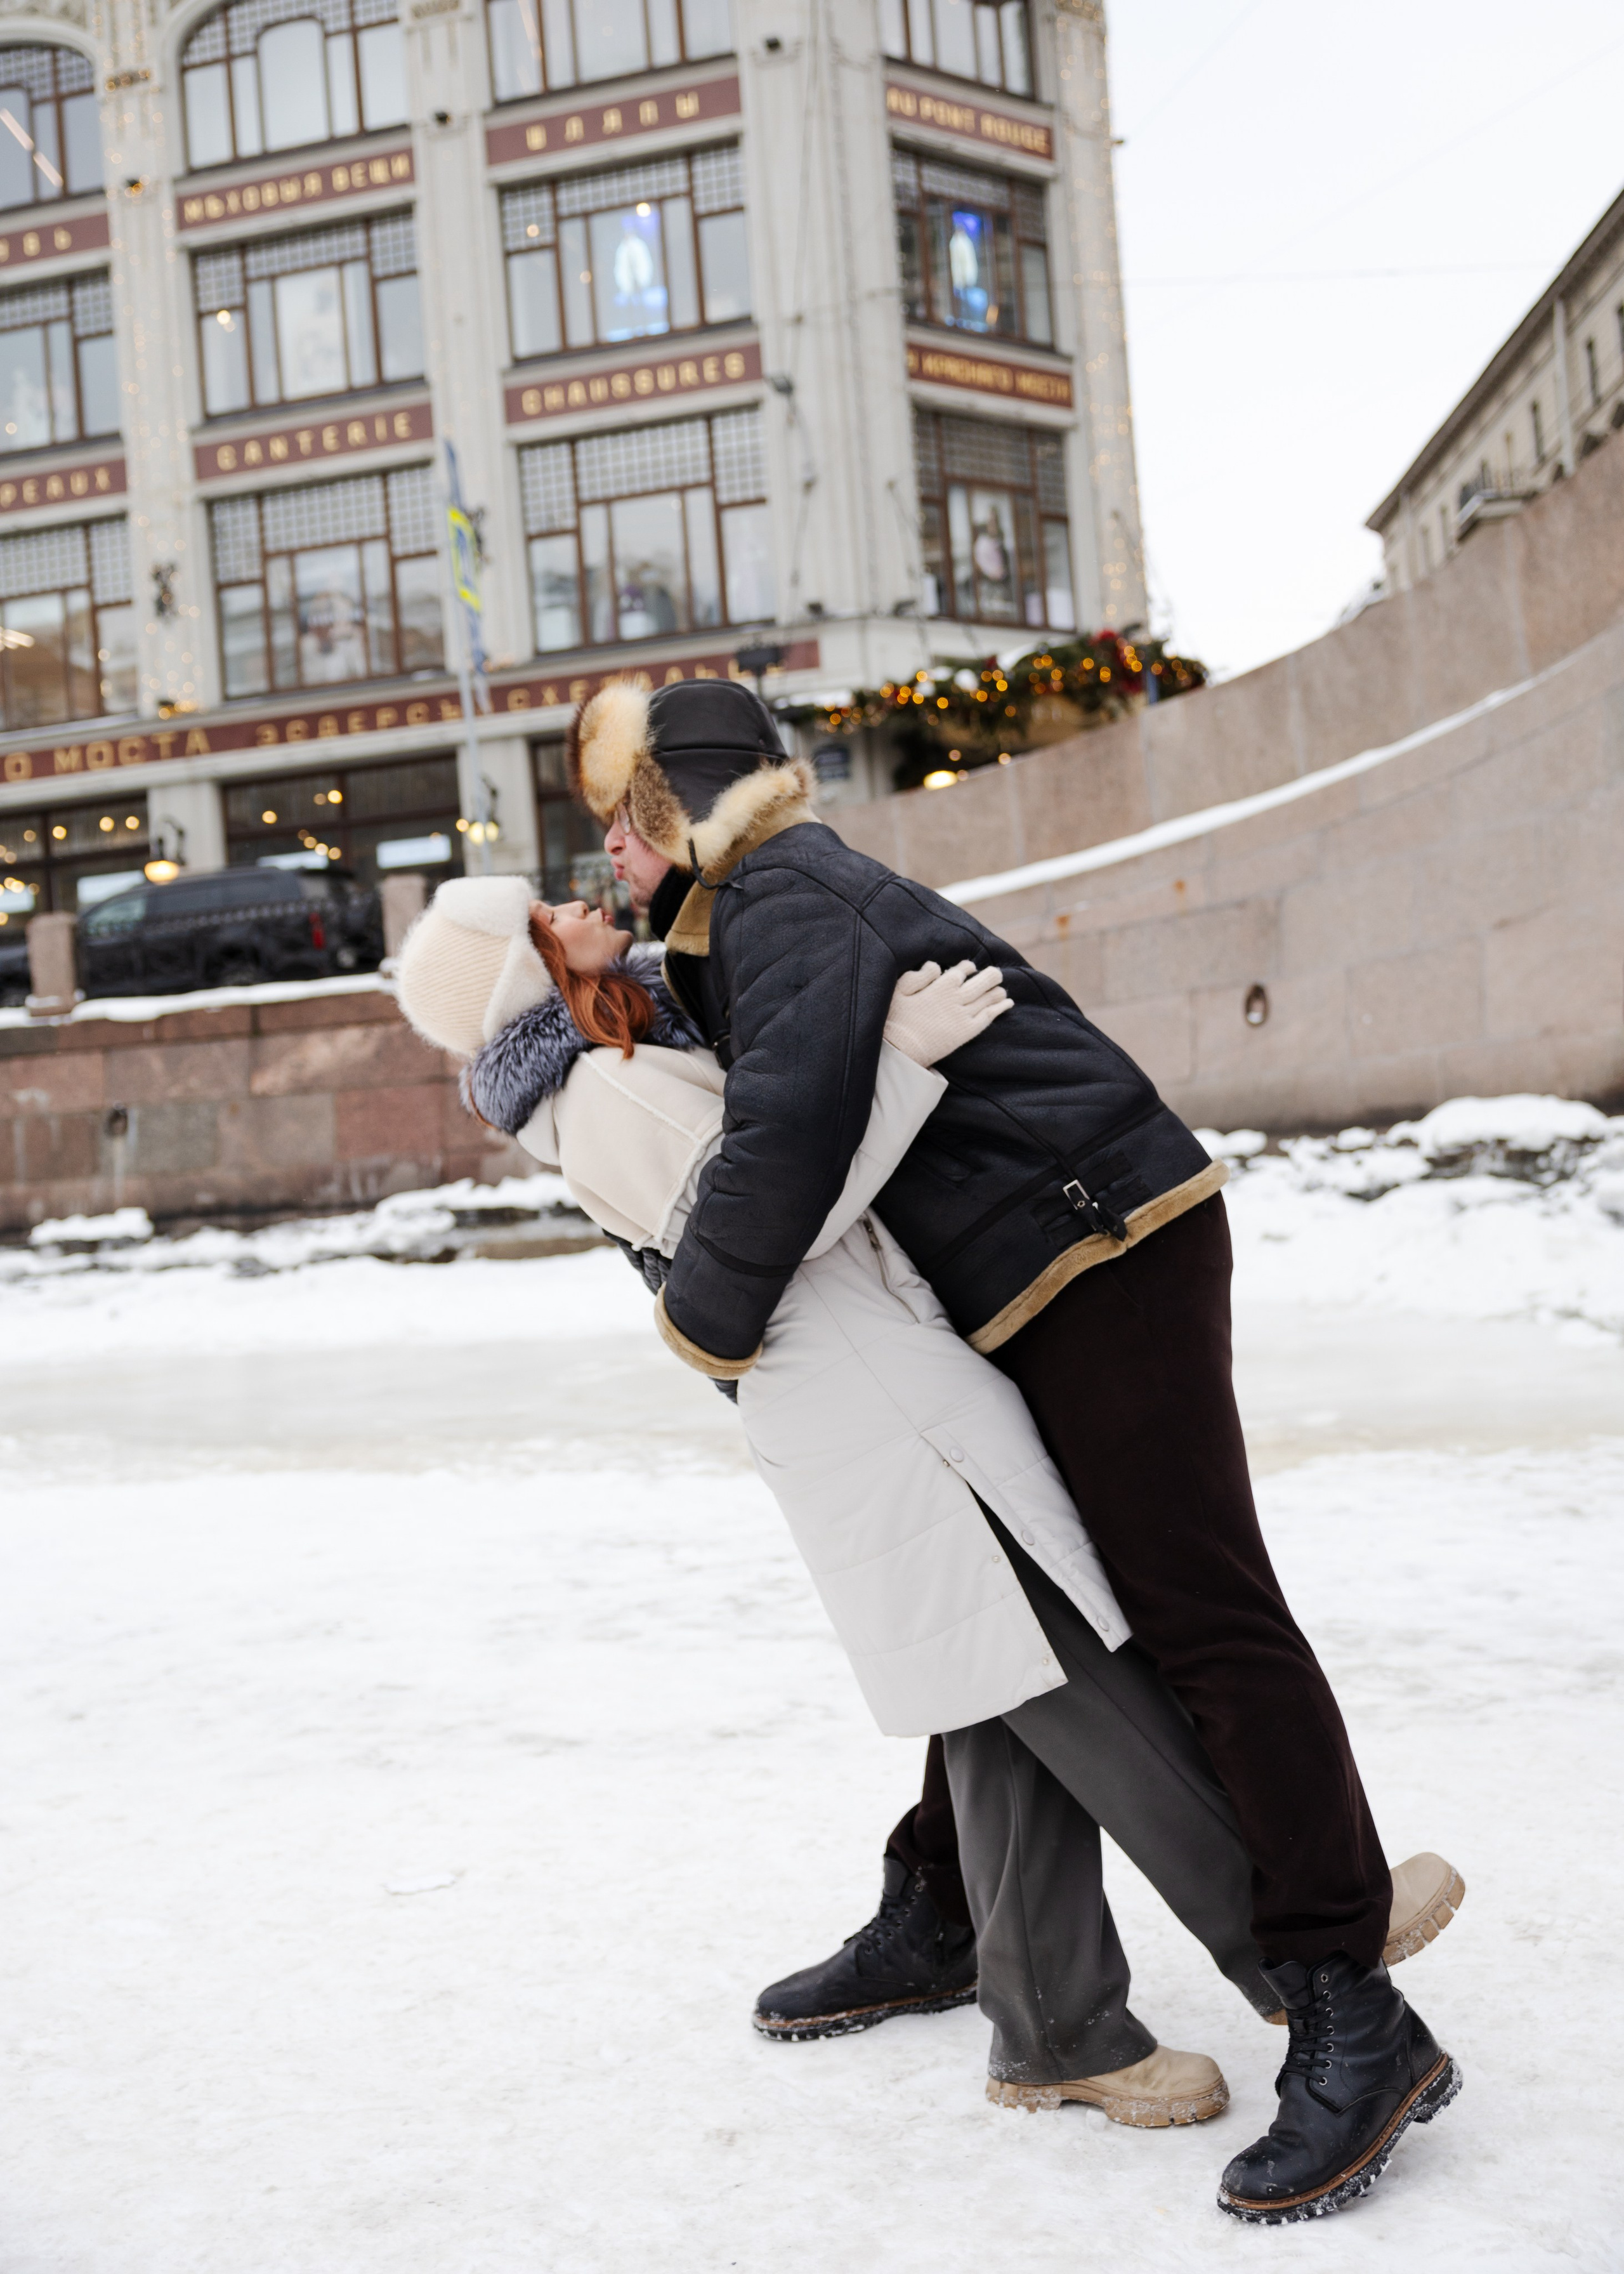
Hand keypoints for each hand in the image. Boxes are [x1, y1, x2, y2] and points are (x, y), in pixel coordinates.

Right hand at [883, 959, 1011, 1065]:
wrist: (901, 1048)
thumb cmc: (896, 1019)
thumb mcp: (900, 990)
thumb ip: (919, 976)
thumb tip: (936, 965)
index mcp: (940, 986)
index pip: (961, 970)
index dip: (968, 967)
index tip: (970, 968)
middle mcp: (956, 998)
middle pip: (981, 982)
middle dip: (990, 976)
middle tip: (996, 974)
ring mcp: (963, 1015)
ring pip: (987, 998)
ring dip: (997, 991)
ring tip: (1001, 989)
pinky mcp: (967, 1031)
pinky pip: (989, 1016)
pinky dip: (1000, 1008)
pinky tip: (1008, 1003)